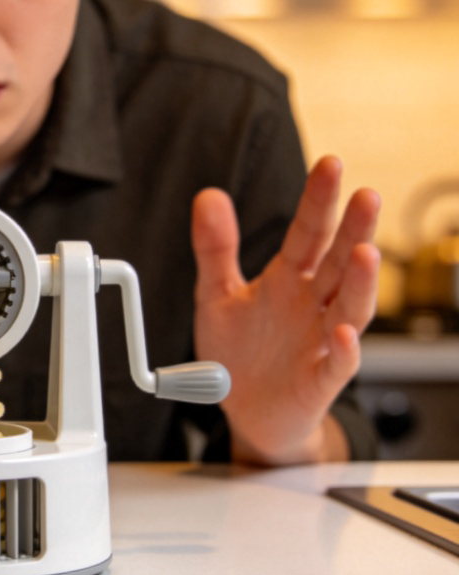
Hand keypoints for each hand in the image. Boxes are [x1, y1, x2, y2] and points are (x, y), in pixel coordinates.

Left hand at [191, 156, 379, 464]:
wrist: (245, 411)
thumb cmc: (239, 351)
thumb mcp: (216, 294)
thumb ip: (215, 248)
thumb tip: (208, 196)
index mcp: (288, 279)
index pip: (308, 232)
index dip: (319, 200)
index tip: (331, 164)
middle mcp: (311, 305)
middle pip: (339, 261)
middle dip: (354, 229)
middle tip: (367, 194)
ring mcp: (320, 341)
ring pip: (350, 306)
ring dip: (362, 281)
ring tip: (367, 252)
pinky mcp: (319, 379)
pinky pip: (337, 364)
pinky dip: (343, 349)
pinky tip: (342, 332)